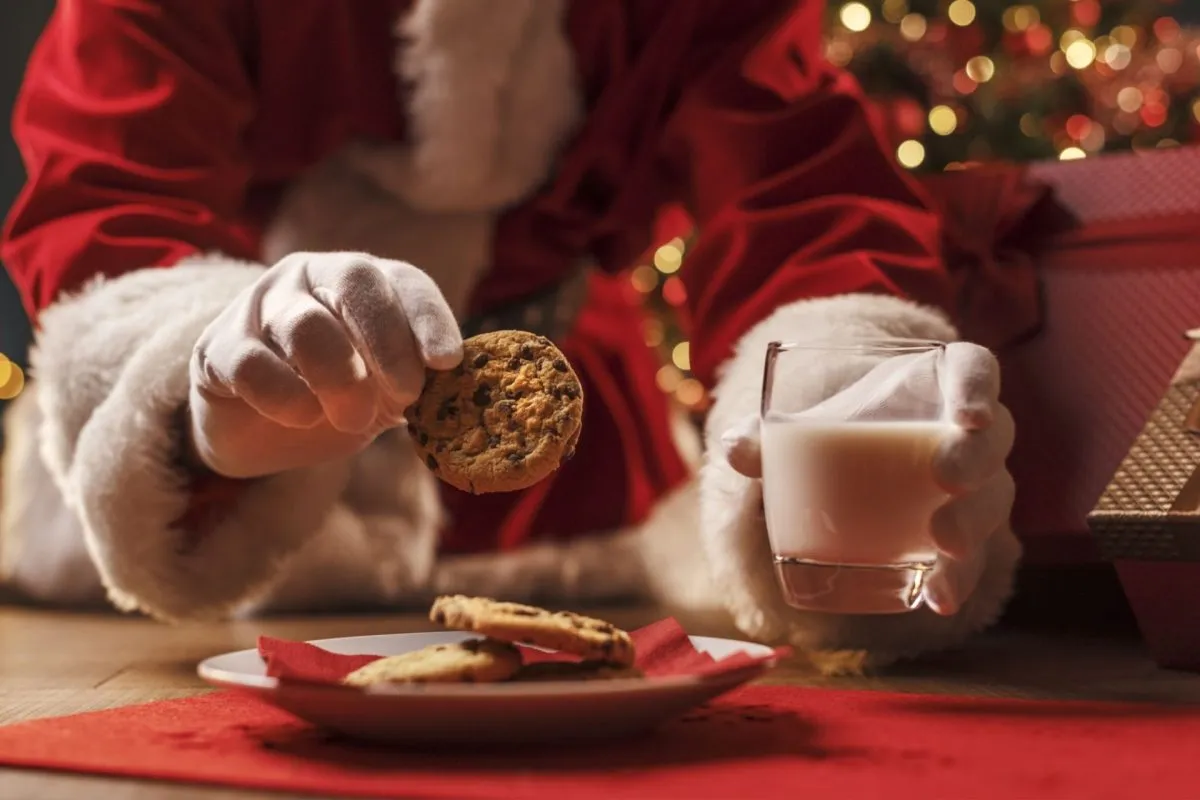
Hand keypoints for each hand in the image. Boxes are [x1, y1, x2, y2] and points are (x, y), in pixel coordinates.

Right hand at [188, 252, 461, 477]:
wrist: (262, 431)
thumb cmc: (338, 398)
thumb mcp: (388, 390)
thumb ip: (421, 383)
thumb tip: (461, 392)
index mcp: (365, 281)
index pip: (406, 281)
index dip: (430, 318)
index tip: (448, 362)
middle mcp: (313, 277)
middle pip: (355, 281)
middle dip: (389, 341)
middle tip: (407, 396)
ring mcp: (261, 306)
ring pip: (305, 323)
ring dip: (340, 378)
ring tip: (356, 419)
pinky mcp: (218, 348)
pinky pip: (251, 364)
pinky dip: (285, 396)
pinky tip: (303, 417)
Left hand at [720, 342, 1015, 615]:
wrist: (844, 476)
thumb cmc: (833, 436)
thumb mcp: (803, 431)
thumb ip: (768, 438)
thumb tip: (733, 448)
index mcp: (935, 388)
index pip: (974, 370)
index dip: (977, 386)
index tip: (967, 412)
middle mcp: (967, 436)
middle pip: (991, 439)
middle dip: (975, 458)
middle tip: (945, 476)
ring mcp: (973, 489)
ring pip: (993, 499)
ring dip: (975, 522)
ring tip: (944, 543)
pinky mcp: (963, 538)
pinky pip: (974, 559)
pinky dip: (959, 579)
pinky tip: (939, 599)